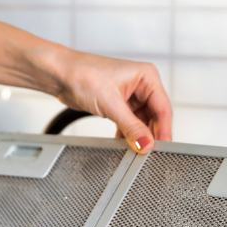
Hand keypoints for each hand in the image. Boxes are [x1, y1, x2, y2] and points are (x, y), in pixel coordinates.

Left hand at [52, 49, 171, 153]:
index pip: (163, 108)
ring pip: (141, 121)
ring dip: (138, 135)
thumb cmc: (84, 75)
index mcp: (147, 77)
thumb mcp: (111, 104)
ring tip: (136, 149)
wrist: (62, 75)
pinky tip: (125, 143)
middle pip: (154, 116)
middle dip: (150, 134)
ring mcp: (129, 95)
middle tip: (149, 151)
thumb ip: (131, 126)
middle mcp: (141, 85)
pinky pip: (128, 122)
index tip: (163, 146)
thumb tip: (145, 143)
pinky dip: (127, 133)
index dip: (164, 129)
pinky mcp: (117, 104)